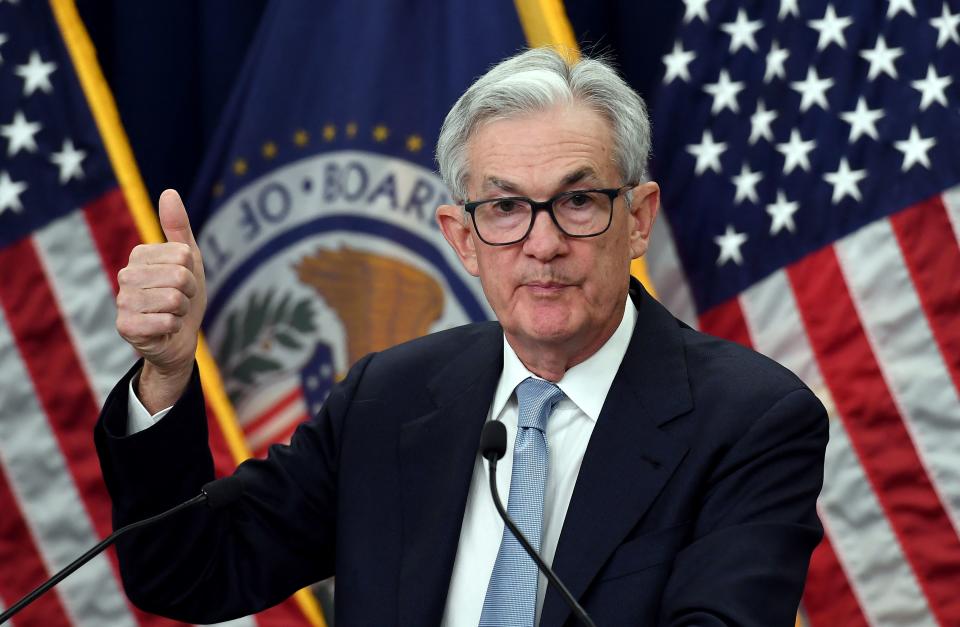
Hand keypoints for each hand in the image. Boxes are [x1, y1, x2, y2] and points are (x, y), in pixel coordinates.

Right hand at [116, 189, 205, 411]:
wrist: (177, 339)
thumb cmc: (183, 297)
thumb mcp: (189, 260)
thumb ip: (178, 227)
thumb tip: (169, 192)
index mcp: (139, 255)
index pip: (183, 255)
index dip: (192, 273)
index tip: (184, 283)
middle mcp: (125, 275)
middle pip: (179, 276)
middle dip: (189, 293)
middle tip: (180, 302)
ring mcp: (123, 301)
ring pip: (173, 299)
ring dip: (182, 311)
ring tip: (172, 314)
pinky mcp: (125, 327)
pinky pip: (166, 321)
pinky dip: (174, 327)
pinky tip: (164, 329)